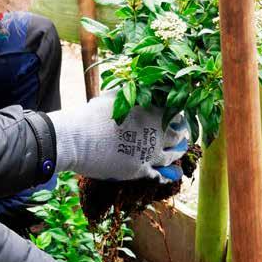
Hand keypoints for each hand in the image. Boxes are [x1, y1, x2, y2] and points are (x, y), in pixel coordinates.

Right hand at [49, 92, 189, 183]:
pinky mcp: (140, 170)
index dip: (179, 115)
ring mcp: (149, 152)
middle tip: (184, 134)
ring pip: (172, 155)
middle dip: (182, 134)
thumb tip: (136, 86)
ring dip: (178, 153)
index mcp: (151, 112)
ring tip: (181, 152)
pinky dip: (168, 175)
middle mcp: (156, 132)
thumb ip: (130, 94)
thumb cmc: (92, 115)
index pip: (175, 112)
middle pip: (177, 134)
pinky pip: (160, 174)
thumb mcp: (114, 97)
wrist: (77, 140)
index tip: (180, 117)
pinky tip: (172, 175)